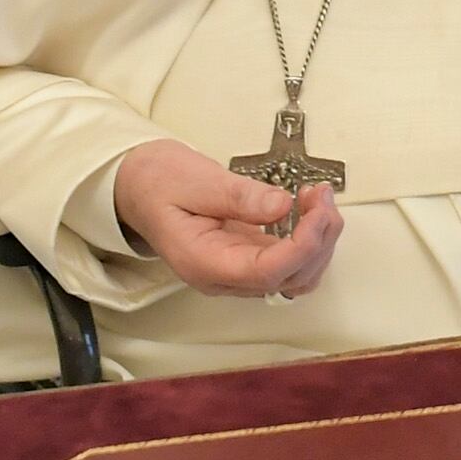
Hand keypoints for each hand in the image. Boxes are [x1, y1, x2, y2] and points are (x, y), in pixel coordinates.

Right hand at [109, 138, 343, 298]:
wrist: (139, 186)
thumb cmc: (159, 182)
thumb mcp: (195, 180)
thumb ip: (239, 196)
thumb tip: (282, 206)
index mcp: (204, 263)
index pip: (266, 272)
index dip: (303, 246)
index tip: (318, 210)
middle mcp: (224, 277)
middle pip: (290, 280)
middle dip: (319, 239)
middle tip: (321, 194)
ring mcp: (238, 271)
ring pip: (297, 276)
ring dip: (320, 241)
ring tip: (318, 198)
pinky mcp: (248, 258)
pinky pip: (290, 263)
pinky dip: (310, 239)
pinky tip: (309, 209)